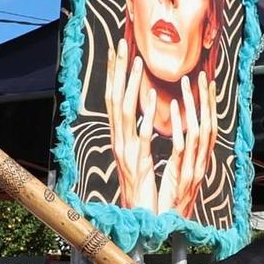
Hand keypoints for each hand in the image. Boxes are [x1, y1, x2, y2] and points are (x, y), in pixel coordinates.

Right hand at [101, 39, 157, 210]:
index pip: (115, 99)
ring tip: (136, 63)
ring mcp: (125, 152)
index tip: (119, 50)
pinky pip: (140, 140)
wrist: (140, 219)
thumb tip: (143, 116)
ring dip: (130, 86)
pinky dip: (142, 121)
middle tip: (121, 44)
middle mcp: (119, 141)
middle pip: (114, 99)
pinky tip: (149, 103)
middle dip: (117, 71)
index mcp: (121, 138)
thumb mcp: (140, 158)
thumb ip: (140, 136)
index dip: (115, 74)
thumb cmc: (142, 190)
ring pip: (124, 113)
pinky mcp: (137, 165)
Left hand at [160, 71, 216, 217]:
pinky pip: (182, 150)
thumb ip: (182, 155)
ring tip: (187, 86)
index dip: (208, 105)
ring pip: (198, 133)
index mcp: (200, 161)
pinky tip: (177, 114)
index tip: (205, 83)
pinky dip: (181, 130)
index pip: (209, 127)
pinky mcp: (181, 178)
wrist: (168, 229)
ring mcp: (193, 170)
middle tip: (200, 76)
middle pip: (209, 125)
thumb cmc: (171, 202)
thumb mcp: (178, 174)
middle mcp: (200, 163)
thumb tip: (180, 133)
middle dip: (205, 100)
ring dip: (194, 108)